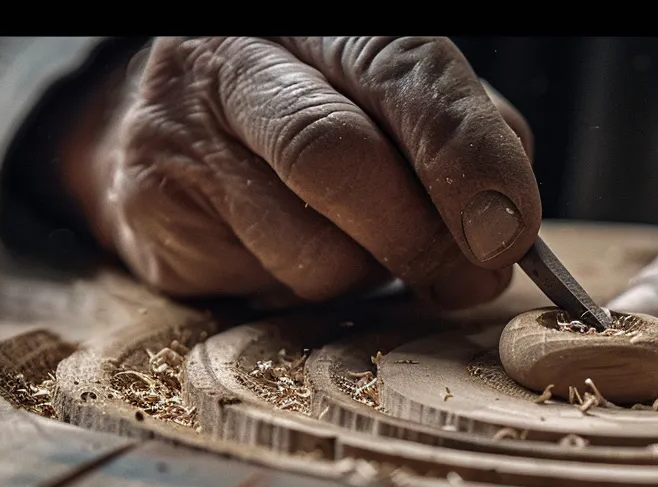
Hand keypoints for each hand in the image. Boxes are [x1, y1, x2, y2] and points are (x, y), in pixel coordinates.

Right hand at [60, 37, 540, 308]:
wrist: (172, 129)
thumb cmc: (314, 112)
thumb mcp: (395, 101)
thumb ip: (458, 140)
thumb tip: (504, 226)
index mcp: (325, 21)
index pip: (403, 69)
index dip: (464, 154)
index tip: (508, 228)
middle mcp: (237, 56)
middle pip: (340, 156)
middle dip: (422, 235)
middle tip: (466, 276)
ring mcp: (181, 128)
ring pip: (309, 244)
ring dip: (365, 273)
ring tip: (359, 246)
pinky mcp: (150, 207)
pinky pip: (262, 283)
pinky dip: (305, 289)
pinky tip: (292, 249)